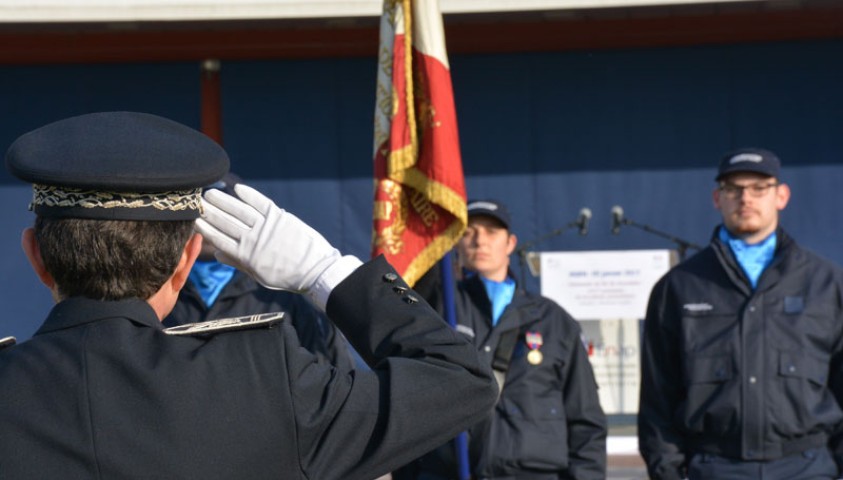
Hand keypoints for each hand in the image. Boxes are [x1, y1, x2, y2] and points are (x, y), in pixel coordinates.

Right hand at [195, 184, 340, 292]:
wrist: (315, 270)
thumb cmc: (287, 277)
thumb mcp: (259, 275)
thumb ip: (238, 263)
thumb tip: (218, 254)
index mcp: (245, 256)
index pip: (218, 239)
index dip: (205, 227)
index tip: (193, 219)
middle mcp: (252, 239)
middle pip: (225, 222)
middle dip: (209, 211)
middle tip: (196, 201)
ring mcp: (265, 226)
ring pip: (239, 210)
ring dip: (223, 200)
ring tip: (210, 193)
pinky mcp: (279, 216)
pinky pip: (260, 202)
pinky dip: (248, 195)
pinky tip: (237, 188)